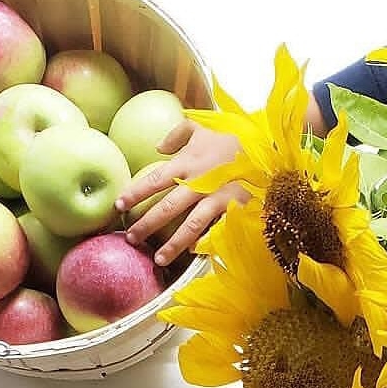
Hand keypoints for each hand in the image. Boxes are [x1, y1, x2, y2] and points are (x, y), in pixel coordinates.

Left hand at [116, 122, 249, 266]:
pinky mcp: (233, 211)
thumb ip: (179, 133)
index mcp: (188, 163)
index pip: (155, 180)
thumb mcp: (204, 129)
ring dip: (172, 244)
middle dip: (147, 224)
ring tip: (158, 258)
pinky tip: (191, 256)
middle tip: (131, 238)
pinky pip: (214, 231)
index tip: (119, 205)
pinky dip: (203, 244)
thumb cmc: (232, 143)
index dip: (135, 193)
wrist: (267, 153)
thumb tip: (158, 147)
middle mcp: (198, 182)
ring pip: (190, 226)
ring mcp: (216, 199)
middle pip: (167, 207)